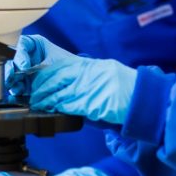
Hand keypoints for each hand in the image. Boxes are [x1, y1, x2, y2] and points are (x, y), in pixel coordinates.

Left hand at [5, 35, 136, 123]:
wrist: (142, 99)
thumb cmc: (124, 88)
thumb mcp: (104, 73)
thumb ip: (85, 76)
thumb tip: (64, 85)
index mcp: (91, 65)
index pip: (61, 66)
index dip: (45, 74)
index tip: (36, 81)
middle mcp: (89, 74)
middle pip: (57, 78)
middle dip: (41, 88)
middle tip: (32, 96)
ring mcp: (91, 88)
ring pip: (60, 93)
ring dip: (46, 100)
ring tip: (37, 105)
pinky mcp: (94, 104)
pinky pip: (71, 105)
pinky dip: (58, 108)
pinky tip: (52, 110)